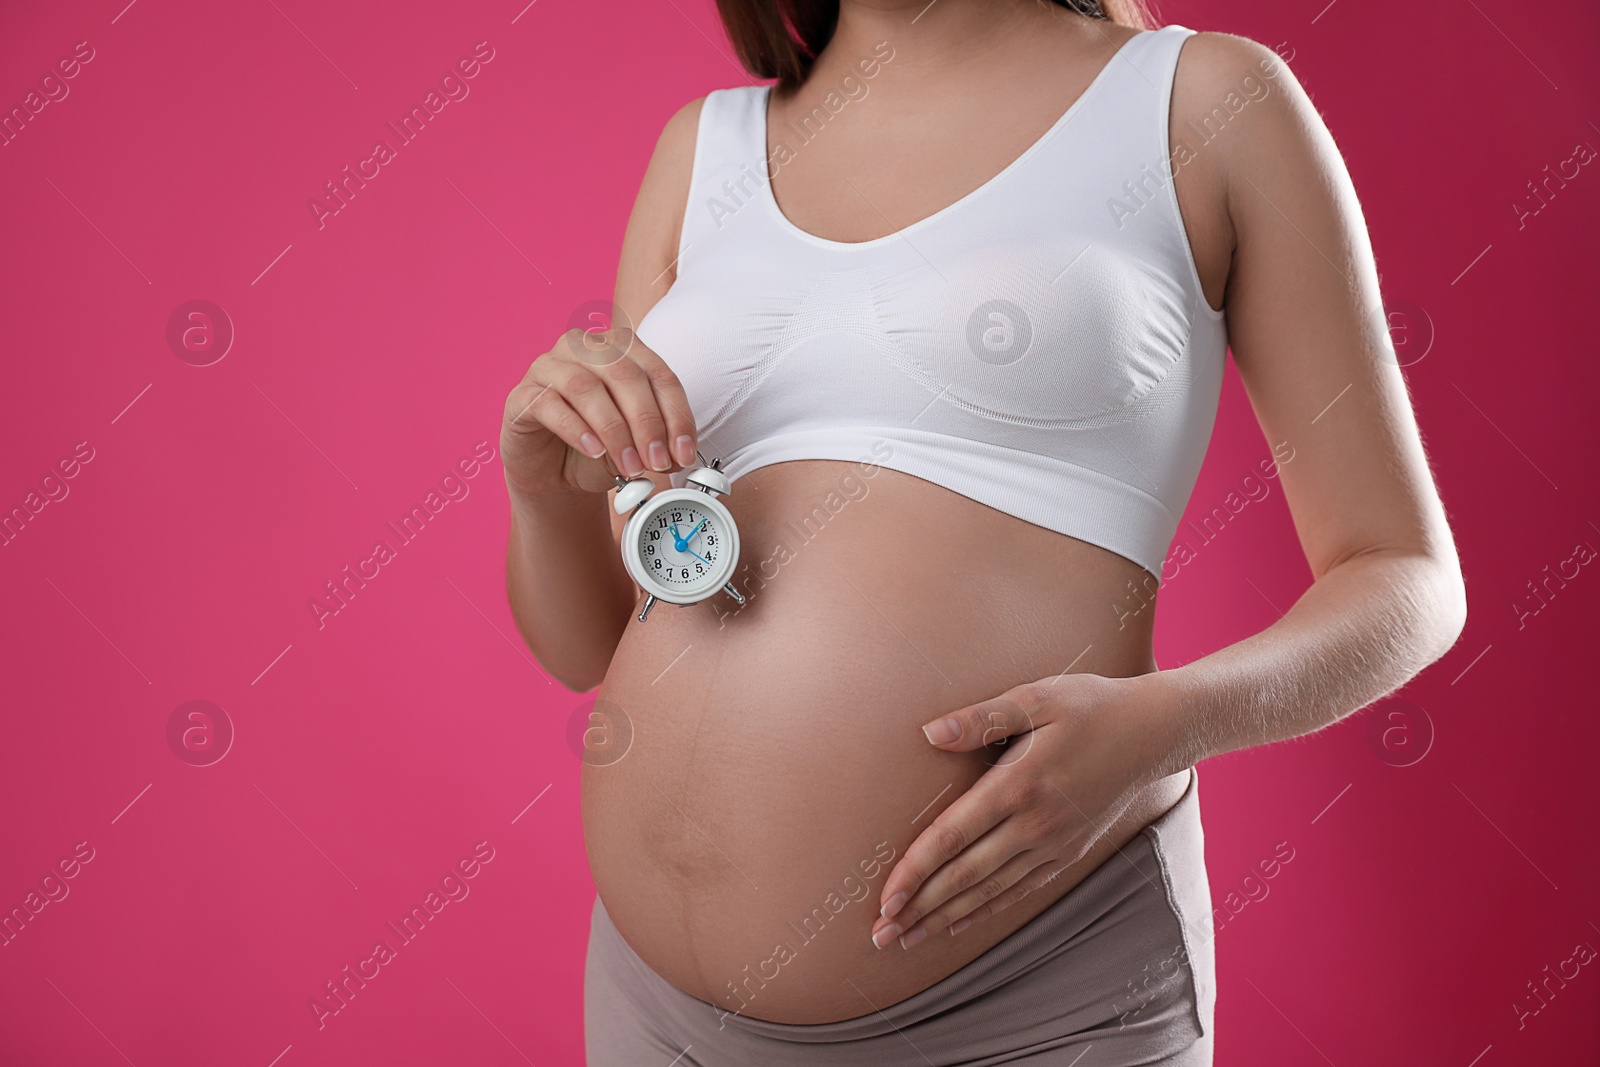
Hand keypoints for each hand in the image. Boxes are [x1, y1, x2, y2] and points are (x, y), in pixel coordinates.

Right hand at [501, 326, 697, 498]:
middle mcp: (585, 347)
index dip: (676, 414)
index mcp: (621, 349)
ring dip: (614, 431)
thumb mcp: (636, 446)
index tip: (684, 452)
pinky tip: (594, 451)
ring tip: (629, 466)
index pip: (658, 374)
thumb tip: (678, 454)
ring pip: (587, 388)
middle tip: (657, 462)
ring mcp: (549, 366)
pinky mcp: (523, 394)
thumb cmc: (597, 448)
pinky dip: (577, 430)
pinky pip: (550, 405)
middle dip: (647, 423)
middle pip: (624, 375)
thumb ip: (657, 443)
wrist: (551, 472)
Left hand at [870, 672, 1172, 949]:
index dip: (915, 872)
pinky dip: (984, 911)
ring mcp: (1053, 844)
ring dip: (944, 918)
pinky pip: (1017, 890)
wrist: (1155, 732)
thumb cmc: (1091, 706)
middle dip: (919, 909)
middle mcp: (1034, 824)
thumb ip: (981, 717)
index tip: (885, 899)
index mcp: (1019, 784)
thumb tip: (930, 732)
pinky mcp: (1066, 852)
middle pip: (964, 877)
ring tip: (907, 938)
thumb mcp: (1036, 697)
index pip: (953, 838)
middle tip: (879, 935)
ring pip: (989, 892)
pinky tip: (957, 924)